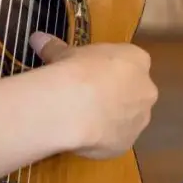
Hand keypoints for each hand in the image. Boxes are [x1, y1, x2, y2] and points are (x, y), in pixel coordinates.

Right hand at [29, 32, 157, 159]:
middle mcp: (146, 89)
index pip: (130, 62)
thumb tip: (37, 38)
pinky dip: (101, 138)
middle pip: (134, 92)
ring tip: (81, 119)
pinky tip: (81, 135)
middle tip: (86, 97)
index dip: (109, 68)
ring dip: (110, 118)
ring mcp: (140, 119)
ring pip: (127, 118)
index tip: (90, 72)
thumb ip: (55, 48)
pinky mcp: (127, 143)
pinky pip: (115, 139)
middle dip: (114, 94)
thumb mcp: (63, 54)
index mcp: (137, 60)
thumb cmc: (76, 70)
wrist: (75, 106)